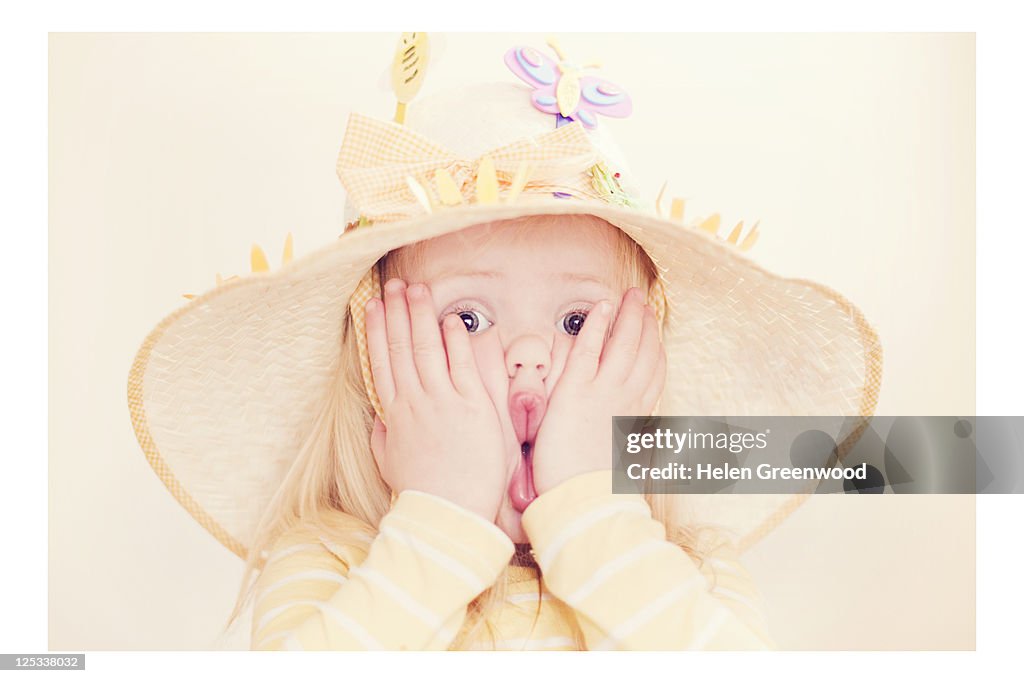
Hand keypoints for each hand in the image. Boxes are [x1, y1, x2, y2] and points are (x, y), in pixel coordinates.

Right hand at [365, 278, 508, 521]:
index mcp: (395, 414)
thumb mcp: (391, 463)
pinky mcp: (471, 405)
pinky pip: (460, 365)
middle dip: (396, 312)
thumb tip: (378, 418)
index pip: (381, 362)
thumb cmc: (424, 492)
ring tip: (416, 288)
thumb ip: (383, 436)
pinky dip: (454, 340)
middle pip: (400, 347)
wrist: (449, 512)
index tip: (371, 306)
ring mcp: (442, 401)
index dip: (375, 331)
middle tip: (393, 284)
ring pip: (426, 349)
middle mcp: (415, 401)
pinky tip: (450, 319)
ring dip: (420, 315)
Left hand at [530, 287, 666, 494]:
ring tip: (631, 296)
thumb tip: (643, 445)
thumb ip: (633, 446)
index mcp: (636, 417)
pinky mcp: (576, 391)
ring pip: (623, 344)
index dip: (655, 349)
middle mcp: (626, 400)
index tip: (654, 333)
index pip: (653, 374)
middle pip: (644, 352)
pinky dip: (597, 325)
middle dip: (646, 324)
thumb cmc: (596, 490)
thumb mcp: (625, 466)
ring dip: (628, 316)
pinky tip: (601, 307)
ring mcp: (603, 392)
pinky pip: (590, 349)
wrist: (582, 501)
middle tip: (645, 303)